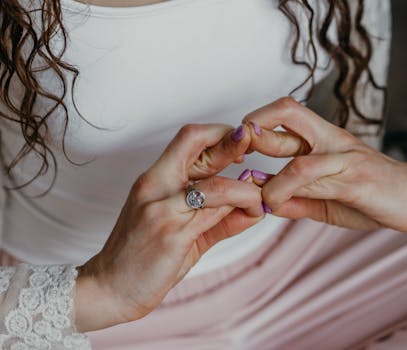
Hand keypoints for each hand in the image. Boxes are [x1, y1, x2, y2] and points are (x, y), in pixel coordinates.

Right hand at [75, 124, 263, 331]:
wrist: (109, 289)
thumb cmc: (141, 257)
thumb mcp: (181, 230)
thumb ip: (218, 218)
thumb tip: (254, 207)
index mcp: (153, 180)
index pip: (188, 138)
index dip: (218, 133)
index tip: (240, 144)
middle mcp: (155, 188)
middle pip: (194, 143)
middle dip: (231, 141)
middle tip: (253, 146)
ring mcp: (163, 210)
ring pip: (217, 186)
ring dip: (248, 189)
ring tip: (261, 197)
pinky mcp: (173, 235)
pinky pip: (215, 215)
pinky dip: (242, 209)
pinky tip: (253, 213)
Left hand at [243, 97, 406, 231]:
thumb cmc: (370, 197)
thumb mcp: (325, 201)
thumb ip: (296, 200)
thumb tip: (262, 201)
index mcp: (322, 139)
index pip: (284, 113)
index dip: (255, 123)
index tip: (236, 147)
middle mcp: (330, 139)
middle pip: (288, 110)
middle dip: (255, 125)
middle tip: (237, 148)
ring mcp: (344, 156)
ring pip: (298, 158)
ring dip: (269, 180)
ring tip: (255, 196)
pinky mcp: (356, 178)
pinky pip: (316, 180)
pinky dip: (287, 191)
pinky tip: (275, 203)